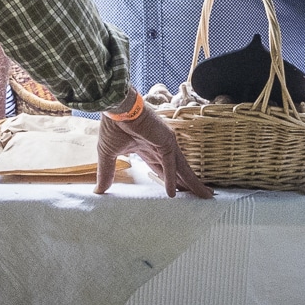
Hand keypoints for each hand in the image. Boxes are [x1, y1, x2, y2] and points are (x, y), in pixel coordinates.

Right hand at [96, 98, 212, 198]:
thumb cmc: (112, 125)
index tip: (177, 193)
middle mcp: (159, 146)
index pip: (162, 168)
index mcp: (147, 147)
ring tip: (205, 197)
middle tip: (201, 197)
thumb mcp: (108, 154)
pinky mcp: (165, 142)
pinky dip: (170, 179)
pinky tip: (171, 194)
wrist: (116, 108)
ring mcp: (165, 143)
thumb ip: (107, 172)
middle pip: (177, 170)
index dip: (170, 181)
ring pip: (180, 168)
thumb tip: (99, 190)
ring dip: (191, 183)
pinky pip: (168, 164)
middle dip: (188, 183)